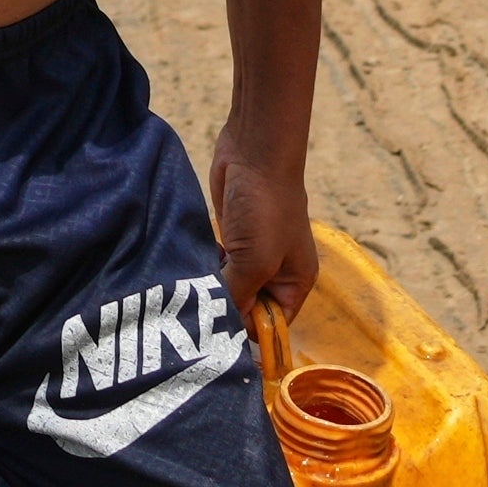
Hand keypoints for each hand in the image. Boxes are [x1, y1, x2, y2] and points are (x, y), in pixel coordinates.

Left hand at [209, 120, 318, 330]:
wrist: (254, 154)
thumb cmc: (265, 208)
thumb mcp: (256, 261)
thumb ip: (240, 297)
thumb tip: (221, 326)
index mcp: (295, 283)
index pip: (273, 324)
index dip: (249, 332)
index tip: (220, 332)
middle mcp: (276, 274)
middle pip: (248, 308)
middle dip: (227, 308)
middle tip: (199, 310)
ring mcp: (253, 255)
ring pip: (229, 287)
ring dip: (213, 288)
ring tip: (193, 288)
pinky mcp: (232, 239)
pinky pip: (217, 268)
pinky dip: (206, 270)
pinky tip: (192, 268)